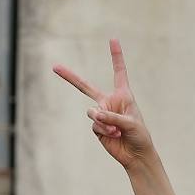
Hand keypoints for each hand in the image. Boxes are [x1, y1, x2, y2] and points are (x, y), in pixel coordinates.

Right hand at [54, 39, 154, 168]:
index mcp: (123, 95)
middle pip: (85, 87)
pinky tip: (114, 135)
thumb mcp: (131, 123)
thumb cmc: (139, 136)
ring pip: (92, 112)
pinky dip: (104, 130)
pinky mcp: (97, 128)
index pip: (118, 72)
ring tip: (116, 129)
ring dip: (104, 121)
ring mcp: (102, 115)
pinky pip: (95, 125)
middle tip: (54, 66)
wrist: (136, 155)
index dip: (116, 56)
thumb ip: (113, 116)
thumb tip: (94, 114)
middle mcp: (110, 102)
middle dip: (69, 77)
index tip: (113, 39)